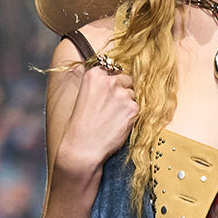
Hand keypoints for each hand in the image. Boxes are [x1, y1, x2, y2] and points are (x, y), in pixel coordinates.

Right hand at [54, 61, 137, 185]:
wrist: (84, 146)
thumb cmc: (81, 125)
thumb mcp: (84, 96)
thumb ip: (100, 86)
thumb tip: (117, 82)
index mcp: (95, 74)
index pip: (112, 70)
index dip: (112, 82)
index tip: (108, 93)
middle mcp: (109, 81)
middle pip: (126, 80)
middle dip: (122, 91)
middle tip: (113, 108)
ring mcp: (122, 94)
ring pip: (132, 95)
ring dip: (127, 104)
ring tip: (113, 118)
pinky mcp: (132, 108)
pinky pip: (137, 108)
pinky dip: (131, 116)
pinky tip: (118, 124)